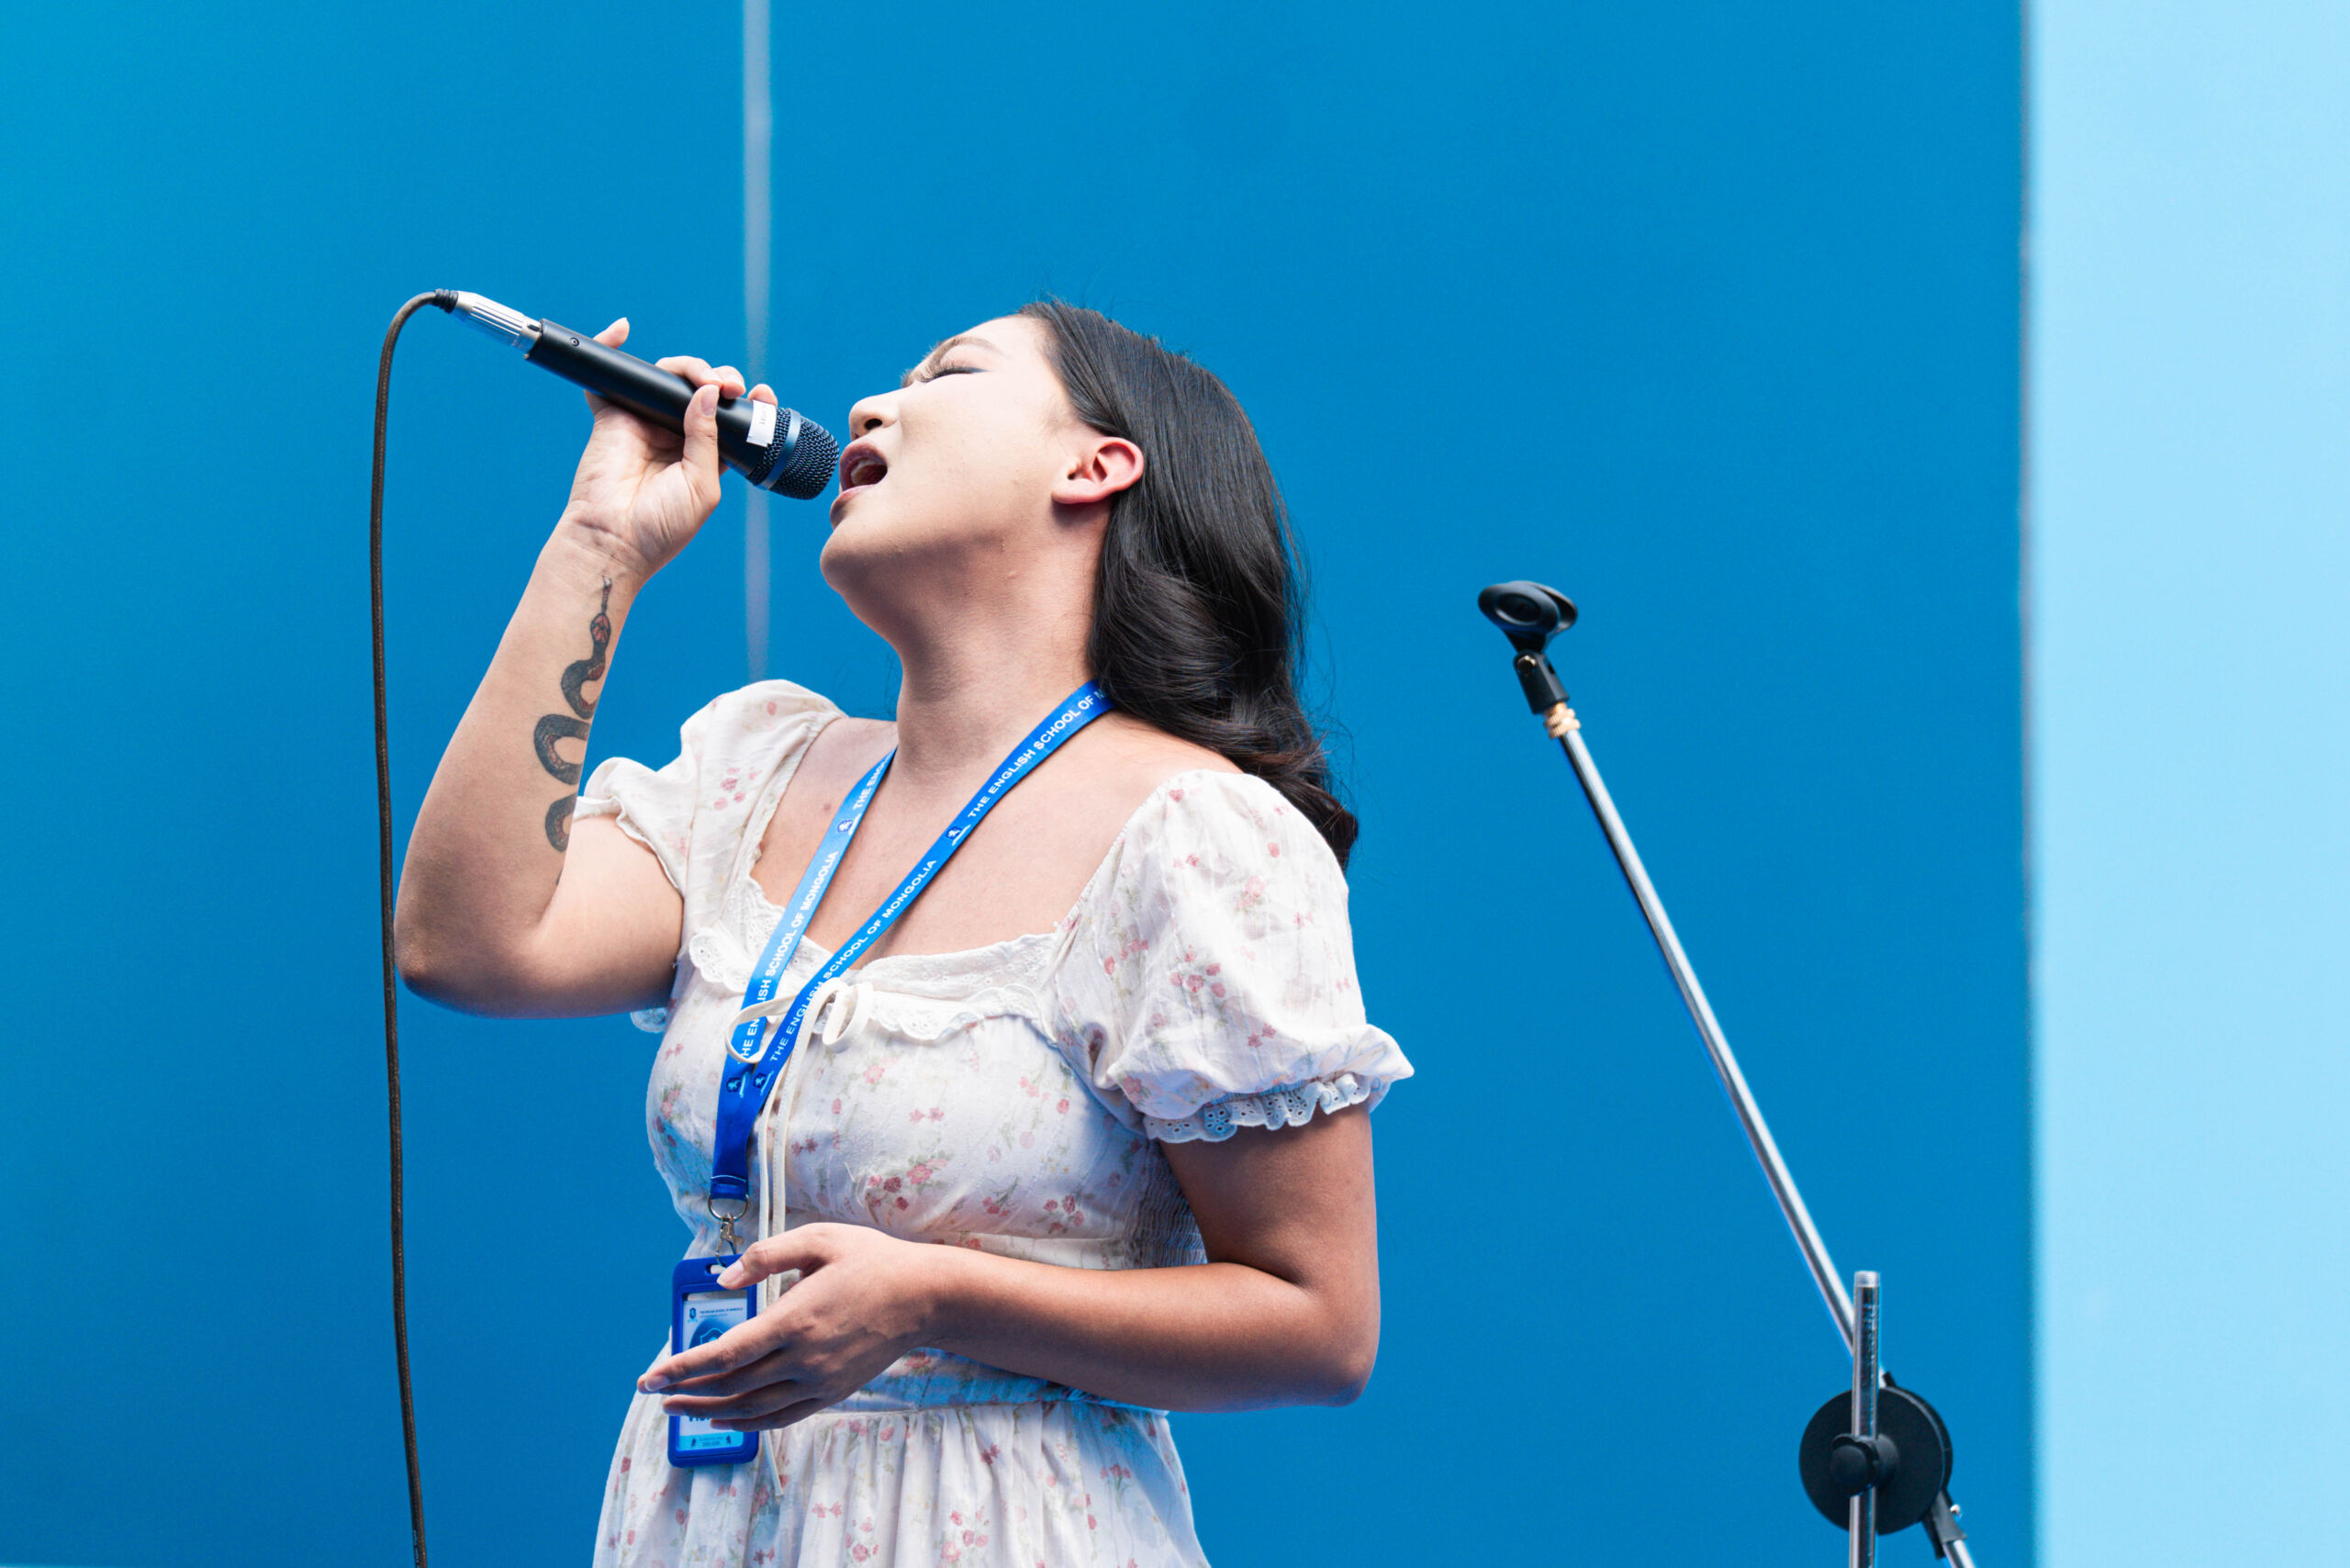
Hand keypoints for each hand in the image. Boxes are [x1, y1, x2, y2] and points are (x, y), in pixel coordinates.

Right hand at [554, 319, 778, 580]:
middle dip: (720, 378)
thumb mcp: (704, 485)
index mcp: (705, 455)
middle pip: (701, 389)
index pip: (729, 417)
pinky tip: (621, 329)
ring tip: (706, 380)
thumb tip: (710, 392)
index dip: (747, 400)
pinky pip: (610, 375)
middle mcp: (676, 434)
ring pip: (667, 377)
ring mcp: (644, 421)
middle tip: (731, 387)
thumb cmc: (662, 526)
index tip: (762, 392)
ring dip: (689, 367)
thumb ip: (709, 438)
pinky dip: (611, 346)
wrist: (614, 541)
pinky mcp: (612, 415)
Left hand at [639, 1223, 949, 1430]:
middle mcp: (804, 1357)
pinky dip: (747, 1422)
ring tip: (679, 1409)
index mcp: (795, 1318)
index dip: (683, 1367)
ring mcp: (819, 1380)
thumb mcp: (819, 1240)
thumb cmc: (871, 1260)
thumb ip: (765, 1255)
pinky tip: (725, 1416)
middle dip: (686, 1391)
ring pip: (753, 1407)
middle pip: (731, 1385)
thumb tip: (722, 1278)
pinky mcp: (832, 1392)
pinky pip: (780, 1417)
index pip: (725, 1353)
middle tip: (654, 1391)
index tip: (651, 1376)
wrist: (924, 1297)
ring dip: (710, 1411)